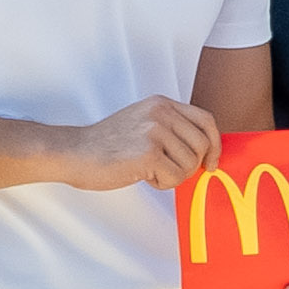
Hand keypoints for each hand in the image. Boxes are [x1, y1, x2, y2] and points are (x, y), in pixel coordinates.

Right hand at [63, 94, 225, 189]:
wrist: (73, 152)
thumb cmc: (108, 146)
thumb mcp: (143, 124)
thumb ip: (172, 129)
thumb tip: (207, 152)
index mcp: (161, 104)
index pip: (206, 120)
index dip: (215, 144)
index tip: (211, 163)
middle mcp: (161, 113)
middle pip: (202, 145)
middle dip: (189, 166)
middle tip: (164, 170)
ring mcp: (155, 131)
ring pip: (190, 164)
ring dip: (172, 175)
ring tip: (147, 170)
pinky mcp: (148, 152)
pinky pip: (175, 178)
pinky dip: (161, 184)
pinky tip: (142, 176)